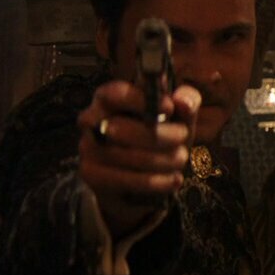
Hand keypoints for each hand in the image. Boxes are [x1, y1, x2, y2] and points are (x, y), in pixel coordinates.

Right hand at [77, 80, 200, 237]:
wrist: (143, 177)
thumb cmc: (162, 138)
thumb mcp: (179, 118)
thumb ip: (187, 101)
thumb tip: (182, 102)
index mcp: (109, 98)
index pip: (114, 93)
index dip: (141, 100)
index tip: (169, 108)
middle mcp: (91, 120)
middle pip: (120, 127)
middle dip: (161, 135)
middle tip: (183, 137)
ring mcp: (87, 148)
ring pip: (129, 156)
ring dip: (165, 160)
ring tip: (180, 159)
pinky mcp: (91, 174)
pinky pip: (127, 180)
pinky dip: (157, 181)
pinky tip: (174, 179)